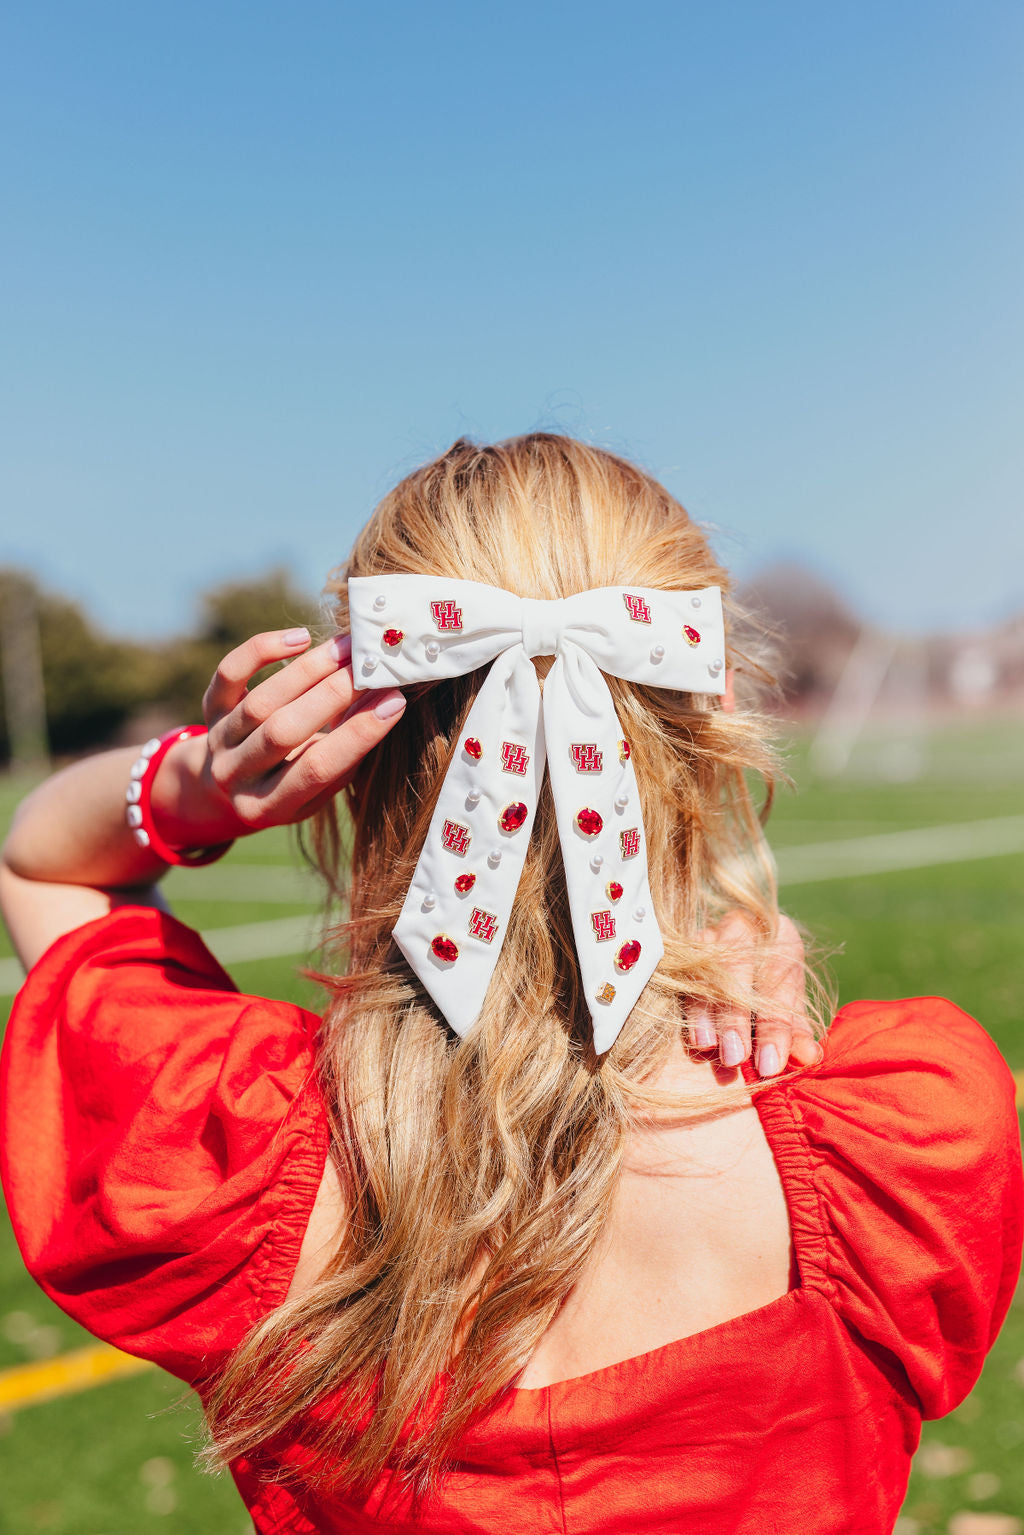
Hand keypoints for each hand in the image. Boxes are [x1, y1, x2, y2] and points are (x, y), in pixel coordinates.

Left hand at [155, 628, 405, 845]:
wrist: (224, 785)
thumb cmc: (290, 782)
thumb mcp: (317, 789)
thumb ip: (346, 754)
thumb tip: (386, 700)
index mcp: (269, 806)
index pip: (317, 769)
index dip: (358, 734)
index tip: (395, 701)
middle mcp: (236, 775)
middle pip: (283, 732)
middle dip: (332, 696)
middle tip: (370, 668)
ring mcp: (218, 740)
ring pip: (261, 702)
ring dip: (308, 670)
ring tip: (347, 647)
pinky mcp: (209, 707)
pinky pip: (229, 674)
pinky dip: (261, 650)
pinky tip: (300, 638)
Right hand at [688, 912, 821, 1078]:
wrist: (739, 956)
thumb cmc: (769, 985)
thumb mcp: (787, 1006)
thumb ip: (795, 1030)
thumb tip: (808, 1057)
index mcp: (780, 934)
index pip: (779, 980)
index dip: (775, 1026)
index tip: (770, 1065)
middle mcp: (742, 927)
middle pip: (737, 966)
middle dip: (736, 1017)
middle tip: (736, 1058)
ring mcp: (706, 934)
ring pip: (703, 968)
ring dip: (705, 1012)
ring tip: (709, 1048)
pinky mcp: (680, 946)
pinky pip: (678, 972)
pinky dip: (687, 1006)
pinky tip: (693, 1036)